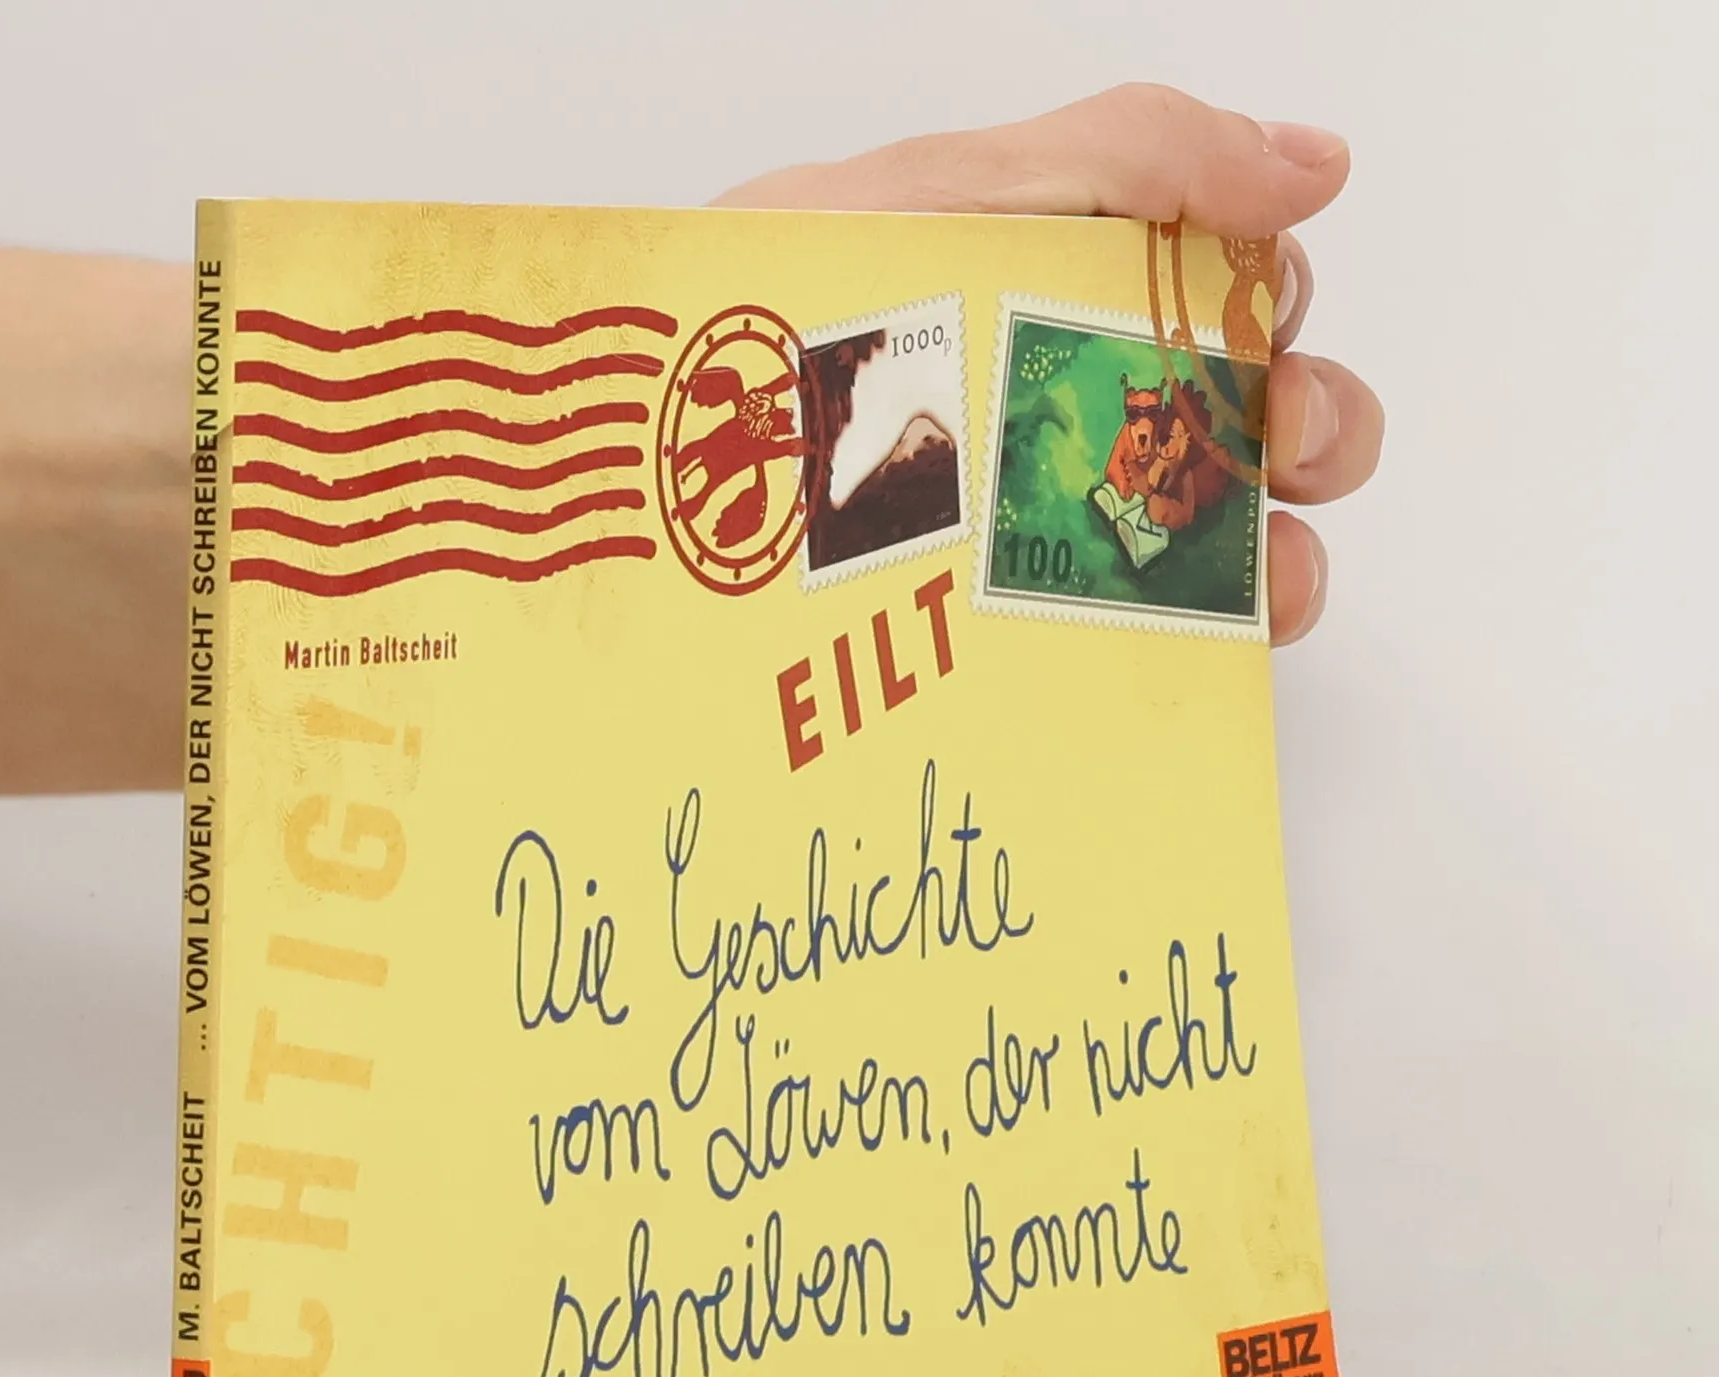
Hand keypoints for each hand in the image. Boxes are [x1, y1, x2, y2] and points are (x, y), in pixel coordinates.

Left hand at [716, 85, 1383, 646]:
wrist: (647, 497)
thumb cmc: (767, 341)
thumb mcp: (936, 204)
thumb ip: (1127, 156)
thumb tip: (1312, 163)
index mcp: (1029, 280)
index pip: (1199, 270)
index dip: (1266, 289)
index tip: (1268, 316)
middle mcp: (1036, 403)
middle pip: (1223, 403)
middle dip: (1303, 418)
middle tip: (1294, 443)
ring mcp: (1016, 526)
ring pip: (1199, 530)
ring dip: (1274, 544)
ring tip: (1273, 573)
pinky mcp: (997, 634)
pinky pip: (1134, 637)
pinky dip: (1207, 637)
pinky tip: (1225, 637)